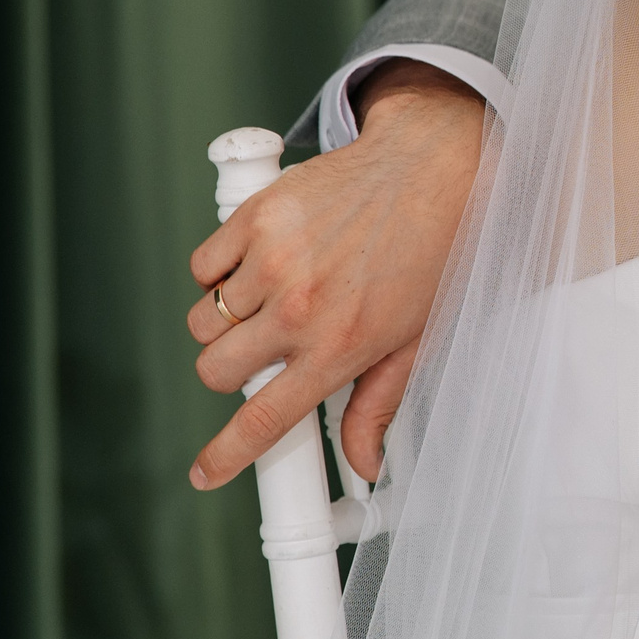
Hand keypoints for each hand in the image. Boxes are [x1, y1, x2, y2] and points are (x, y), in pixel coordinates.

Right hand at [185, 61, 482, 486]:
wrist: (435, 166)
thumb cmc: (434, 251)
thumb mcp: (414, 338)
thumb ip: (379, 403)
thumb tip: (366, 464)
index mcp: (340, 347)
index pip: (265, 419)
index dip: (228, 454)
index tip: (206, 471)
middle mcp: (301, 309)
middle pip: (215, 370)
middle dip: (231, 371)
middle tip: (265, 349)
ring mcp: (273, 260)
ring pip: (204, 320)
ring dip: (227, 320)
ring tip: (273, 297)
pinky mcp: (257, 216)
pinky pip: (203, 265)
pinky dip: (220, 270)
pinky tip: (260, 261)